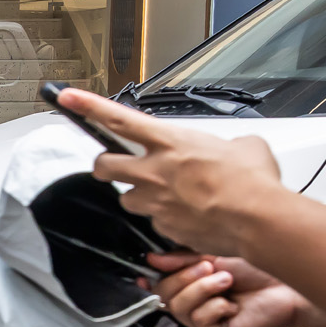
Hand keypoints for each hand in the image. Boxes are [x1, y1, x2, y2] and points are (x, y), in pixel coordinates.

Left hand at [58, 88, 286, 257]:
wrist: (258, 220)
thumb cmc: (252, 182)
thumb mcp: (243, 145)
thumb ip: (224, 143)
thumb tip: (230, 150)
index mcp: (170, 142)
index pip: (118, 119)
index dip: (88, 107)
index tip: (67, 99)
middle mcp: (155, 171)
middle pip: (105, 166)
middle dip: (104, 165)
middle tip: (113, 165)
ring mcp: (155, 202)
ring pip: (128, 198)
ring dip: (139, 195)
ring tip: (165, 194)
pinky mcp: (162, 227)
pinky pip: (154, 222)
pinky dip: (166, 218)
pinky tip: (187, 215)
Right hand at [142, 251, 308, 326]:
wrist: (288, 289)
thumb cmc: (262, 272)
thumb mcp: (217, 256)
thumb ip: (184, 259)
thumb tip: (154, 259)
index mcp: (193, 284)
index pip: (160, 285)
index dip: (150, 280)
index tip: (146, 273)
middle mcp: (196, 303)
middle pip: (164, 296)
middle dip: (184, 278)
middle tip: (208, 267)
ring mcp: (204, 321)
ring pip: (180, 308)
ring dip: (203, 290)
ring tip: (226, 282)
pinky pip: (199, 321)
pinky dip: (216, 308)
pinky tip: (232, 305)